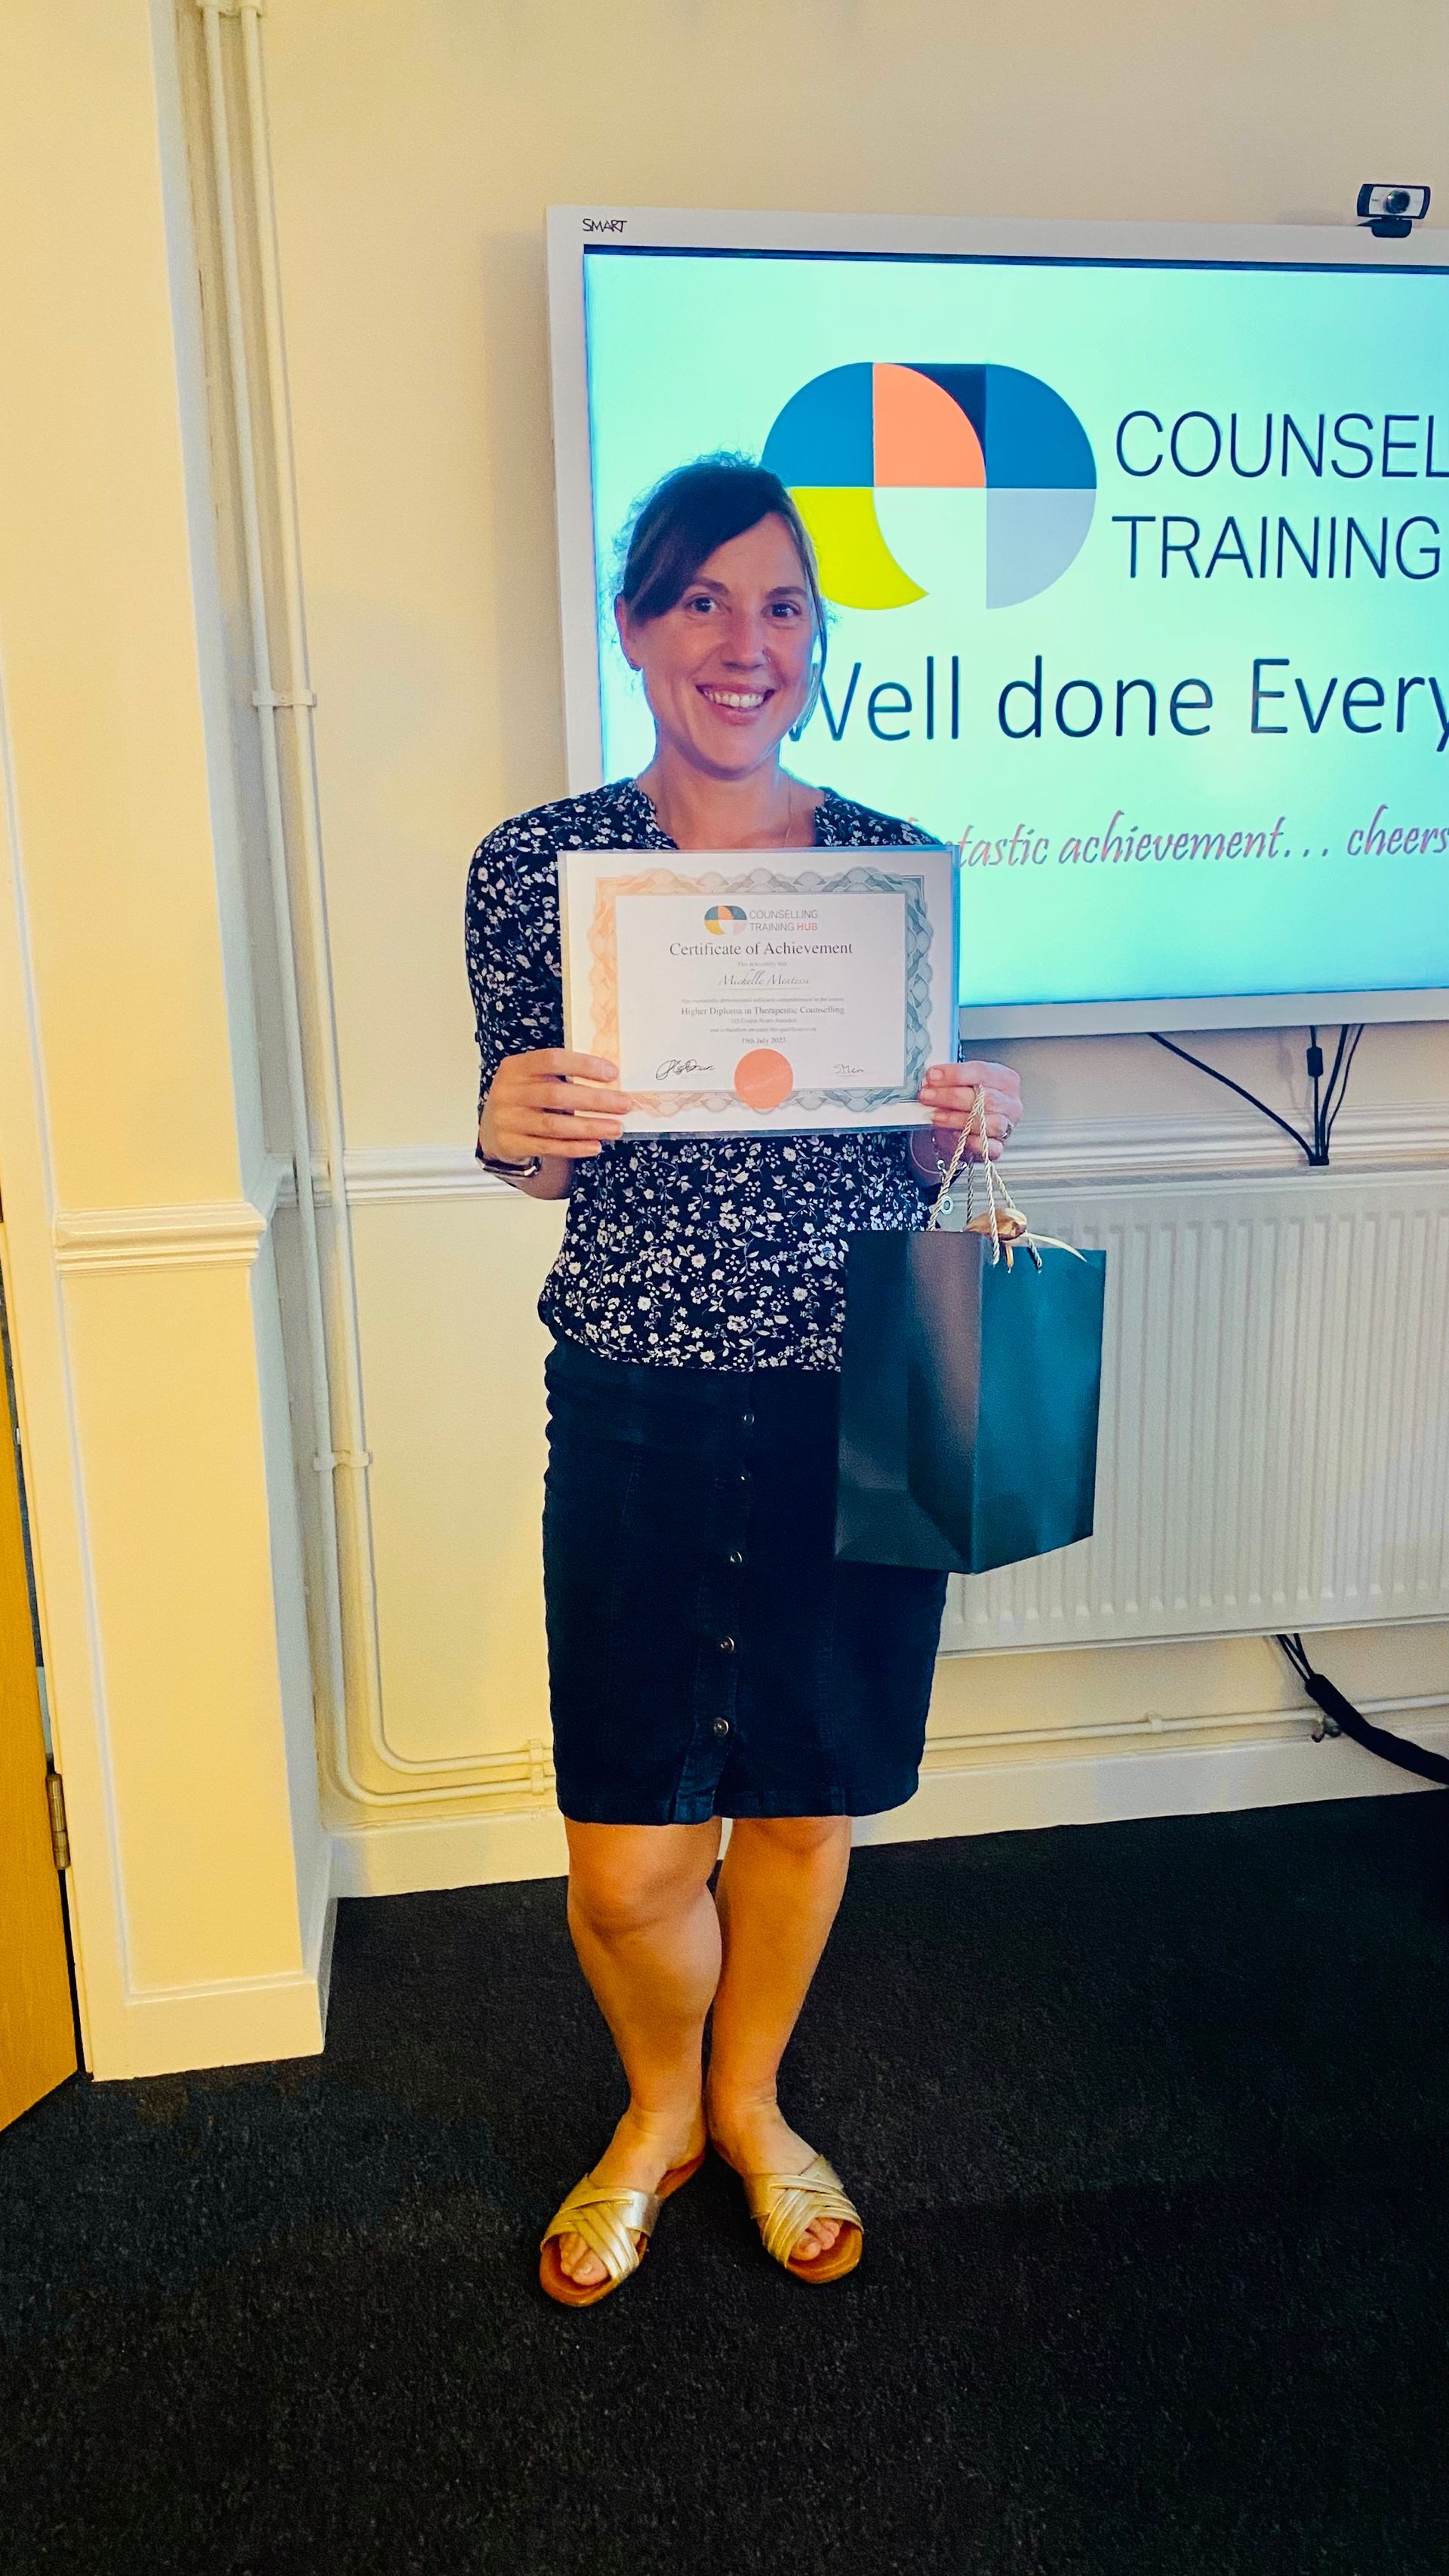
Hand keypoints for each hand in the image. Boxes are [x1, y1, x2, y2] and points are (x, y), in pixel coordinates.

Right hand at [479, 1048, 631, 1163]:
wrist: (493, 1127)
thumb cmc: (524, 1097)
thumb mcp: (533, 1078)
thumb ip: (562, 1076)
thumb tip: (609, 1083)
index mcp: (517, 1067)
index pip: (552, 1060)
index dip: (584, 1065)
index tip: (612, 1073)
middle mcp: (508, 1092)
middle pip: (556, 1094)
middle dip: (595, 1100)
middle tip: (624, 1104)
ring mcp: (508, 1120)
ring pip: (554, 1124)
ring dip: (590, 1127)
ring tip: (615, 1128)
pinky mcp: (511, 1144)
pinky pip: (548, 1147)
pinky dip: (575, 1147)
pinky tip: (595, 1145)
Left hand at [915, 1058, 1022, 1163]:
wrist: (965, 1126)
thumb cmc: (965, 1101)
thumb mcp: (960, 1083)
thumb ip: (950, 1080)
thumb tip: (930, 1080)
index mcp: (1004, 1079)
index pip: (981, 1072)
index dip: (955, 1074)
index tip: (932, 1076)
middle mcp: (1010, 1102)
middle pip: (986, 1098)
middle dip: (951, 1096)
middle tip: (928, 1096)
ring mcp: (1007, 1126)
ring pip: (987, 1123)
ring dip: (956, 1119)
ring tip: (935, 1116)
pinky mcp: (999, 1147)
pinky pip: (988, 1147)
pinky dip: (970, 1142)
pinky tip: (954, 1135)